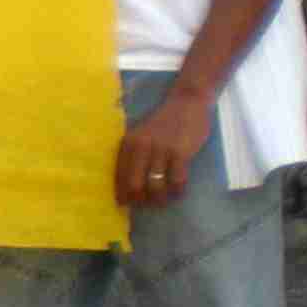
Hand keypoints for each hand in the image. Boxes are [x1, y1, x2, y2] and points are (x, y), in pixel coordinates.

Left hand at [115, 86, 210, 209]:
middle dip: (139, 200)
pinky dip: (177, 191)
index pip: (119, 175)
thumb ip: (134, 154)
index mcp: (128, 143)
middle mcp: (141, 146)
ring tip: (163, 202)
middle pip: (134, 184)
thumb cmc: (163, 122)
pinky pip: (177, 181)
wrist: (187, 102)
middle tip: (146, 205)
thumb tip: (129, 185)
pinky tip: (178, 193)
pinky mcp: (180, 153)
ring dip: (159, 199)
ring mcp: (161, 150)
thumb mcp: (141, 135)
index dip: (121, 193)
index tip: (124, 205)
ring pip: (155, 186)